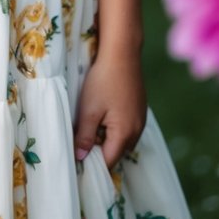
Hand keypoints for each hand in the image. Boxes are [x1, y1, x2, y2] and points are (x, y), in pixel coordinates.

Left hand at [73, 54, 146, 170]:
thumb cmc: (103, 81)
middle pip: (117, 153)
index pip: (108, 162)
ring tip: (92, 126)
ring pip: (123, 141)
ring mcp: (141, 120)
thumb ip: (85, 136)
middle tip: (82, 142)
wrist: (122, 54)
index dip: (92, 164)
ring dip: (108, 140)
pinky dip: (116, 128)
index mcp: (124, 134)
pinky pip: (128, 128)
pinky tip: (105, 114)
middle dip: (100, 152)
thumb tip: (80, 158)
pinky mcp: (140, 110)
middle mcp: (137, 131)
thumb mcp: (89, 110)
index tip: (78, 160)